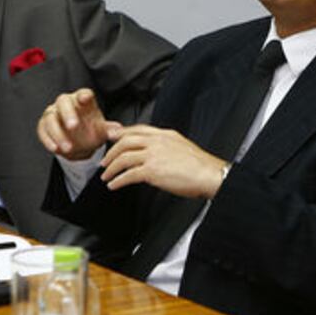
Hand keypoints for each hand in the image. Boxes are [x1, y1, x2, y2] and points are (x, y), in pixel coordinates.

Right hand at [36, 88, 120, 159]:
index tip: (85, 98)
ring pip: (51, 118)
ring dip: (58, 133)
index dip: (84, 95)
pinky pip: (43, 130)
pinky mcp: (43, 125)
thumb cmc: (92, 131)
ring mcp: (53, 113)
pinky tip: (55, 149)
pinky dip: (48, 140)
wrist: (80, 144)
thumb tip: (117, 130)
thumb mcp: (102, 131)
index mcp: (83, 101)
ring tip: (68, 147)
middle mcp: (66, 103)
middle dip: (68, 113)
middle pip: (63, 102)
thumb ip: (110, 130)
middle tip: (73, 126)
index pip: (83, 93)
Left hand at [99, 125, 226, 198]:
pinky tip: (115, 185)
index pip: (137, 129)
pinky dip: (118, 180)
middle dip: (111, 152)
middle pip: (125, 141)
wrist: (210, 174)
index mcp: (165, 134)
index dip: (121, 134)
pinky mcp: (152, 170)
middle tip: (105, 161)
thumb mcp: (182, 146)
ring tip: (106, 176)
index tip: (112, 138)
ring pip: (123, 157)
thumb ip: (166, 146)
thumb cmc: (201, 166)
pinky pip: (128, 174)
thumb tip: (156, 153)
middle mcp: (157, 141)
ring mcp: (154, 155)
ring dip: (111, 168)